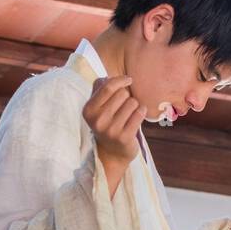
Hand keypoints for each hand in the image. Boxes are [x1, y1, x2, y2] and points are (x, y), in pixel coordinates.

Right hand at [83, 75, 146, 195]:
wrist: (112, 154)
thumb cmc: (107, 123)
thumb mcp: (98, 107)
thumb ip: (100, 89)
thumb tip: (106, 75)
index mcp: (89, 110)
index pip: (108, 86)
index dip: (121, 80)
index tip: (129, 80)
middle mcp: (98, 120)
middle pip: (122, 94)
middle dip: (127, 96)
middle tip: (125, 107)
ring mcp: (111, 130)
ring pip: (132, 103)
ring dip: (134, 106)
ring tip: (129, 115)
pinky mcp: (125, 137)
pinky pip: (139, 113)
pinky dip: (141, 112)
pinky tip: (137, 118)